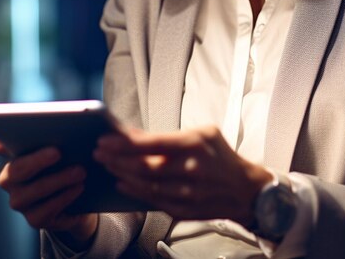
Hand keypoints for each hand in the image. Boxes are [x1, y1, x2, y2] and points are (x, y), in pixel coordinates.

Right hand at [0, 137, 97, 247]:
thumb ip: (49, 130)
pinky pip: (45, 211)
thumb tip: (36, 122)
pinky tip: (78, 187)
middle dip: (37, 160)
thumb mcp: (61, 143)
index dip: (4, 143)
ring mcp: (21, 201)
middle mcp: (10, 181)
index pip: (3, 147)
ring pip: (30, 193)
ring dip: (57, 181)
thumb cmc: (66, 160)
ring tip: (80, 170)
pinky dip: (63, 198)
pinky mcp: (36, 218)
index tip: (10, 134)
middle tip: (58, 151)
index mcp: (14, 155)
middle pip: (15, 171)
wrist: (82, 193)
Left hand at [93, 126, 271, 225]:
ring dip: (122, 174)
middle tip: (99, 152)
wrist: (245, 190)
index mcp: (194, 144)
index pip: (152, 143)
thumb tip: (136, 134)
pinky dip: (134, 192)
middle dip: (117, 158)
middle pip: (144, 166)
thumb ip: (169, 135)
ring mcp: (187, 193)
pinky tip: (121, 183)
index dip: (125, 143)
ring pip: (145, 185)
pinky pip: (153, 201)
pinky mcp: (184, 210)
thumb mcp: (202, 133)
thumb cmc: (221, 155)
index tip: (105, 139)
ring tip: (107, 165)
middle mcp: (190, 169)